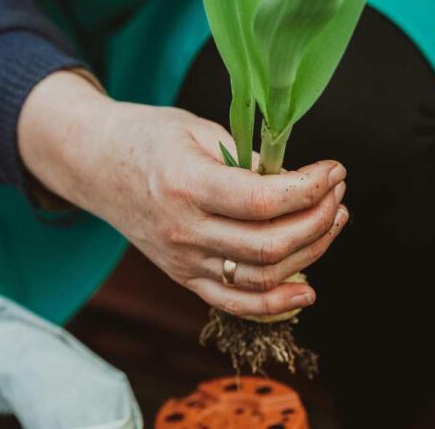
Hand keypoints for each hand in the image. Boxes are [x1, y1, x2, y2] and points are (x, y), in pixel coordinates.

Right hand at [18, 71, 348, 316]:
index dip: (309, 189)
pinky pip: (235, 304)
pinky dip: (276, 305)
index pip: (261, 201)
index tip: (333, 170)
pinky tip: (307, 289)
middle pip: (269, 245)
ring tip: (333, 220)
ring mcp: (183, 261)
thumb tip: (299, 185)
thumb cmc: (149, 138)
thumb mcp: (199, 130)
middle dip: (319, 219)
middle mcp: (183, 231)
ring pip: (262, 278)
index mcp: (185, 184)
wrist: (97, 167)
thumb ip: (249, 161)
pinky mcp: (185, 277)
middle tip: (337, 192)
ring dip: (310, 252)